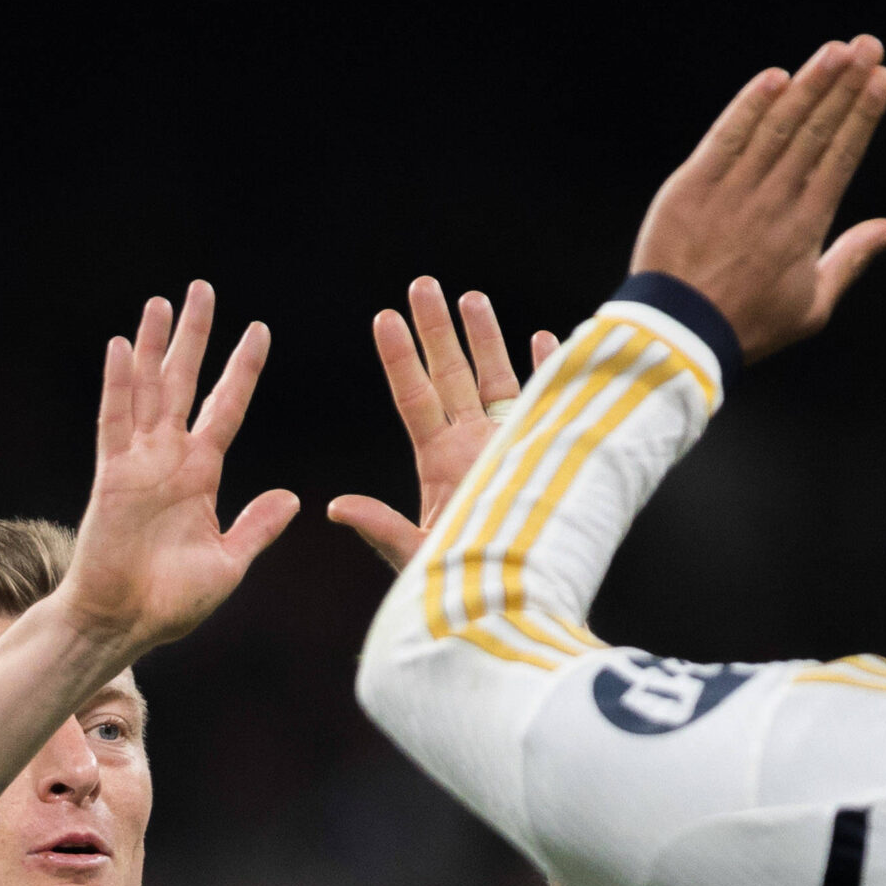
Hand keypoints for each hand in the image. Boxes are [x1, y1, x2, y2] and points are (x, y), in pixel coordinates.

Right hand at [57, 281, 299, 650]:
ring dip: (155, 346)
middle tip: (203, 289)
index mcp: (200, 476)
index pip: (226, 408)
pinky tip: (123, 346)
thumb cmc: (172, 601)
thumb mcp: (229, 561)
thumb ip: (256, 526)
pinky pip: (114, 421)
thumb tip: (293, 499)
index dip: (241, 370)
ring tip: (162, 302)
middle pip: (184, 384)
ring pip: (148, 390)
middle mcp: (168, 460)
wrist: (124, 625)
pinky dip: (119, 384)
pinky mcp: (110, 476)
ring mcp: (137, 464)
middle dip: (195, 337)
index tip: (259, 331)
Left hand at [327, 277, 558, 571]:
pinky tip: (543, 336)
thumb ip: (381, 528)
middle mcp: (473, 445)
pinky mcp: (552, 450)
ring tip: (470, 296)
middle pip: (451, 375)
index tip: (383, 319)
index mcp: (439, 462)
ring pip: (496, 378)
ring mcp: (512, 443)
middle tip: (421, 284)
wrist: (521, 600)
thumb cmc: (467, 587)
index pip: (415, 398)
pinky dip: (548, 369)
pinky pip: (550, 400)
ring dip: (485, 338)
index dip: (400, 359)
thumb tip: (334, 507)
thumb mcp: (418, 557)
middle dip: (437, 330)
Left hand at [629, 35, 885, 362]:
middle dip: (844, 85)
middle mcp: (774, 201)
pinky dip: (748, 106)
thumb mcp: (812, 306)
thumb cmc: (748, 326)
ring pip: (777, 126)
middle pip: (815, 131)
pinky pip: (725, 137)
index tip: (882, 78)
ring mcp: (733, 191)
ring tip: (834, 50)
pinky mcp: (691, 186)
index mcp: (806, 227)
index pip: (841, 156)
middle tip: (867, 45)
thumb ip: (852, 258)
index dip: (862, 114)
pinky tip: (774, 78)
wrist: (679, 336)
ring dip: (808, 85)